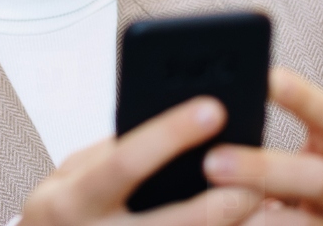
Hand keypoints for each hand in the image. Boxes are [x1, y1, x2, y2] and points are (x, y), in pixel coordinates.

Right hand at [19, 96, 261, 225]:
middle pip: (171, 224)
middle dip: (221, 201)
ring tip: (259, 204)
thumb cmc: (63, 210)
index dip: (170, 134)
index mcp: (68, 201)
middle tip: (259, 175)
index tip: (214, 108)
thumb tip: (179, 124)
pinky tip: (240, 225)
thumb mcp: (72, 176)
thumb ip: (115, 153)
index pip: (125, 162)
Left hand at [202, 68, 322, 225]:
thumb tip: (198, 108)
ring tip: (214, 203)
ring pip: (301, 221)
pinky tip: (226, 224)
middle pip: (316, 175)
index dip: (303, 97)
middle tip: (212, 162)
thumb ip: (247, 138)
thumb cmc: (266, 189)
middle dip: (264, 169)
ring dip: (254, 209)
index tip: (267, 78)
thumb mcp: (266, 162)